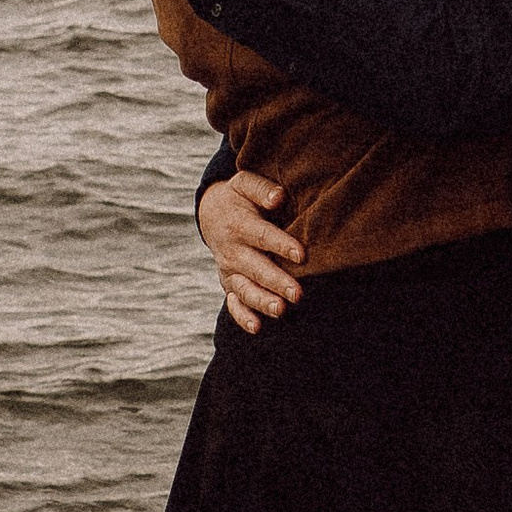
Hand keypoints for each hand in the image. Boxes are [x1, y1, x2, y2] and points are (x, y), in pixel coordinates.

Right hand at [198, 171, 302, 332]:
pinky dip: (242, 316)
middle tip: (298, 293)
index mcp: (238, 224)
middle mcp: (232, 250)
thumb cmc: (239, 198)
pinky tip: (257, 327)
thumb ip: (261, 189)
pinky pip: (233, 303)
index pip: (262, 236)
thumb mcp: (245, 183)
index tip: (301, 254)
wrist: (211, 213)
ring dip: (261, 301)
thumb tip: (278, 197)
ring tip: (280, 310)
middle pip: (255, 268)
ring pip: (244, 289)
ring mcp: (229, 270)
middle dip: (276, 282)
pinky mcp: (229, 283)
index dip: (281, 245)